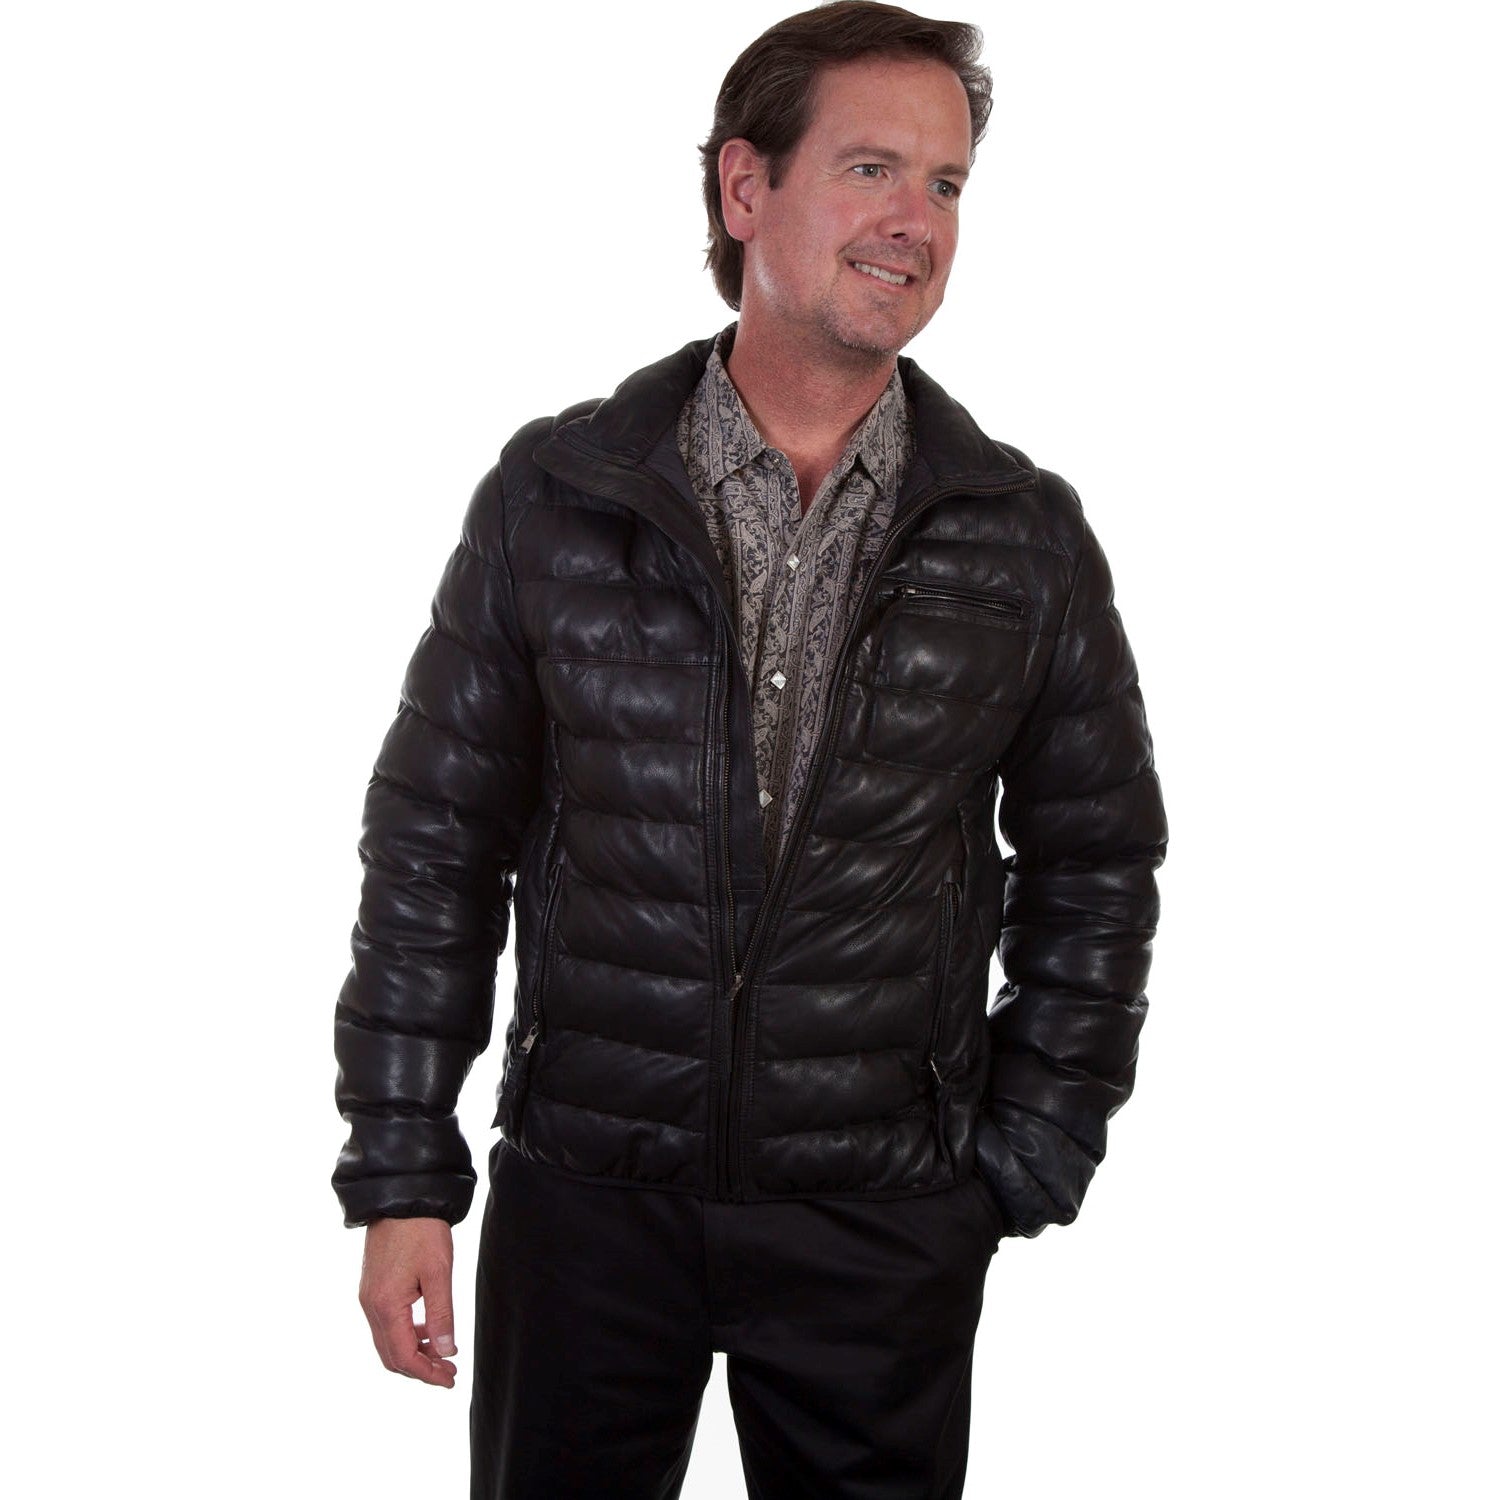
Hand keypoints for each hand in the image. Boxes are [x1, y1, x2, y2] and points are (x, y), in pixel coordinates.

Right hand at [359, 1216, 458, 1387]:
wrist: (401, 1198)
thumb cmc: (421, 1231)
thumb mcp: (438, 1273)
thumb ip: (441, 1315)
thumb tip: (445, 1351)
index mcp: (386, 1306)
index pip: (404, 1357)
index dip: (427, 1374)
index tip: (449, 1379)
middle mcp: (371, 1306)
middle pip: (391, 1356)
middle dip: (420, 1369)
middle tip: (448, 1372)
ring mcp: (368, 1297)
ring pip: (387, 1342)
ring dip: (413, 1353)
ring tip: (442, 1353)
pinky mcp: (372, 1288)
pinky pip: (386, 1324)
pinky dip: (405, 1335)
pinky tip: (427, 1329)